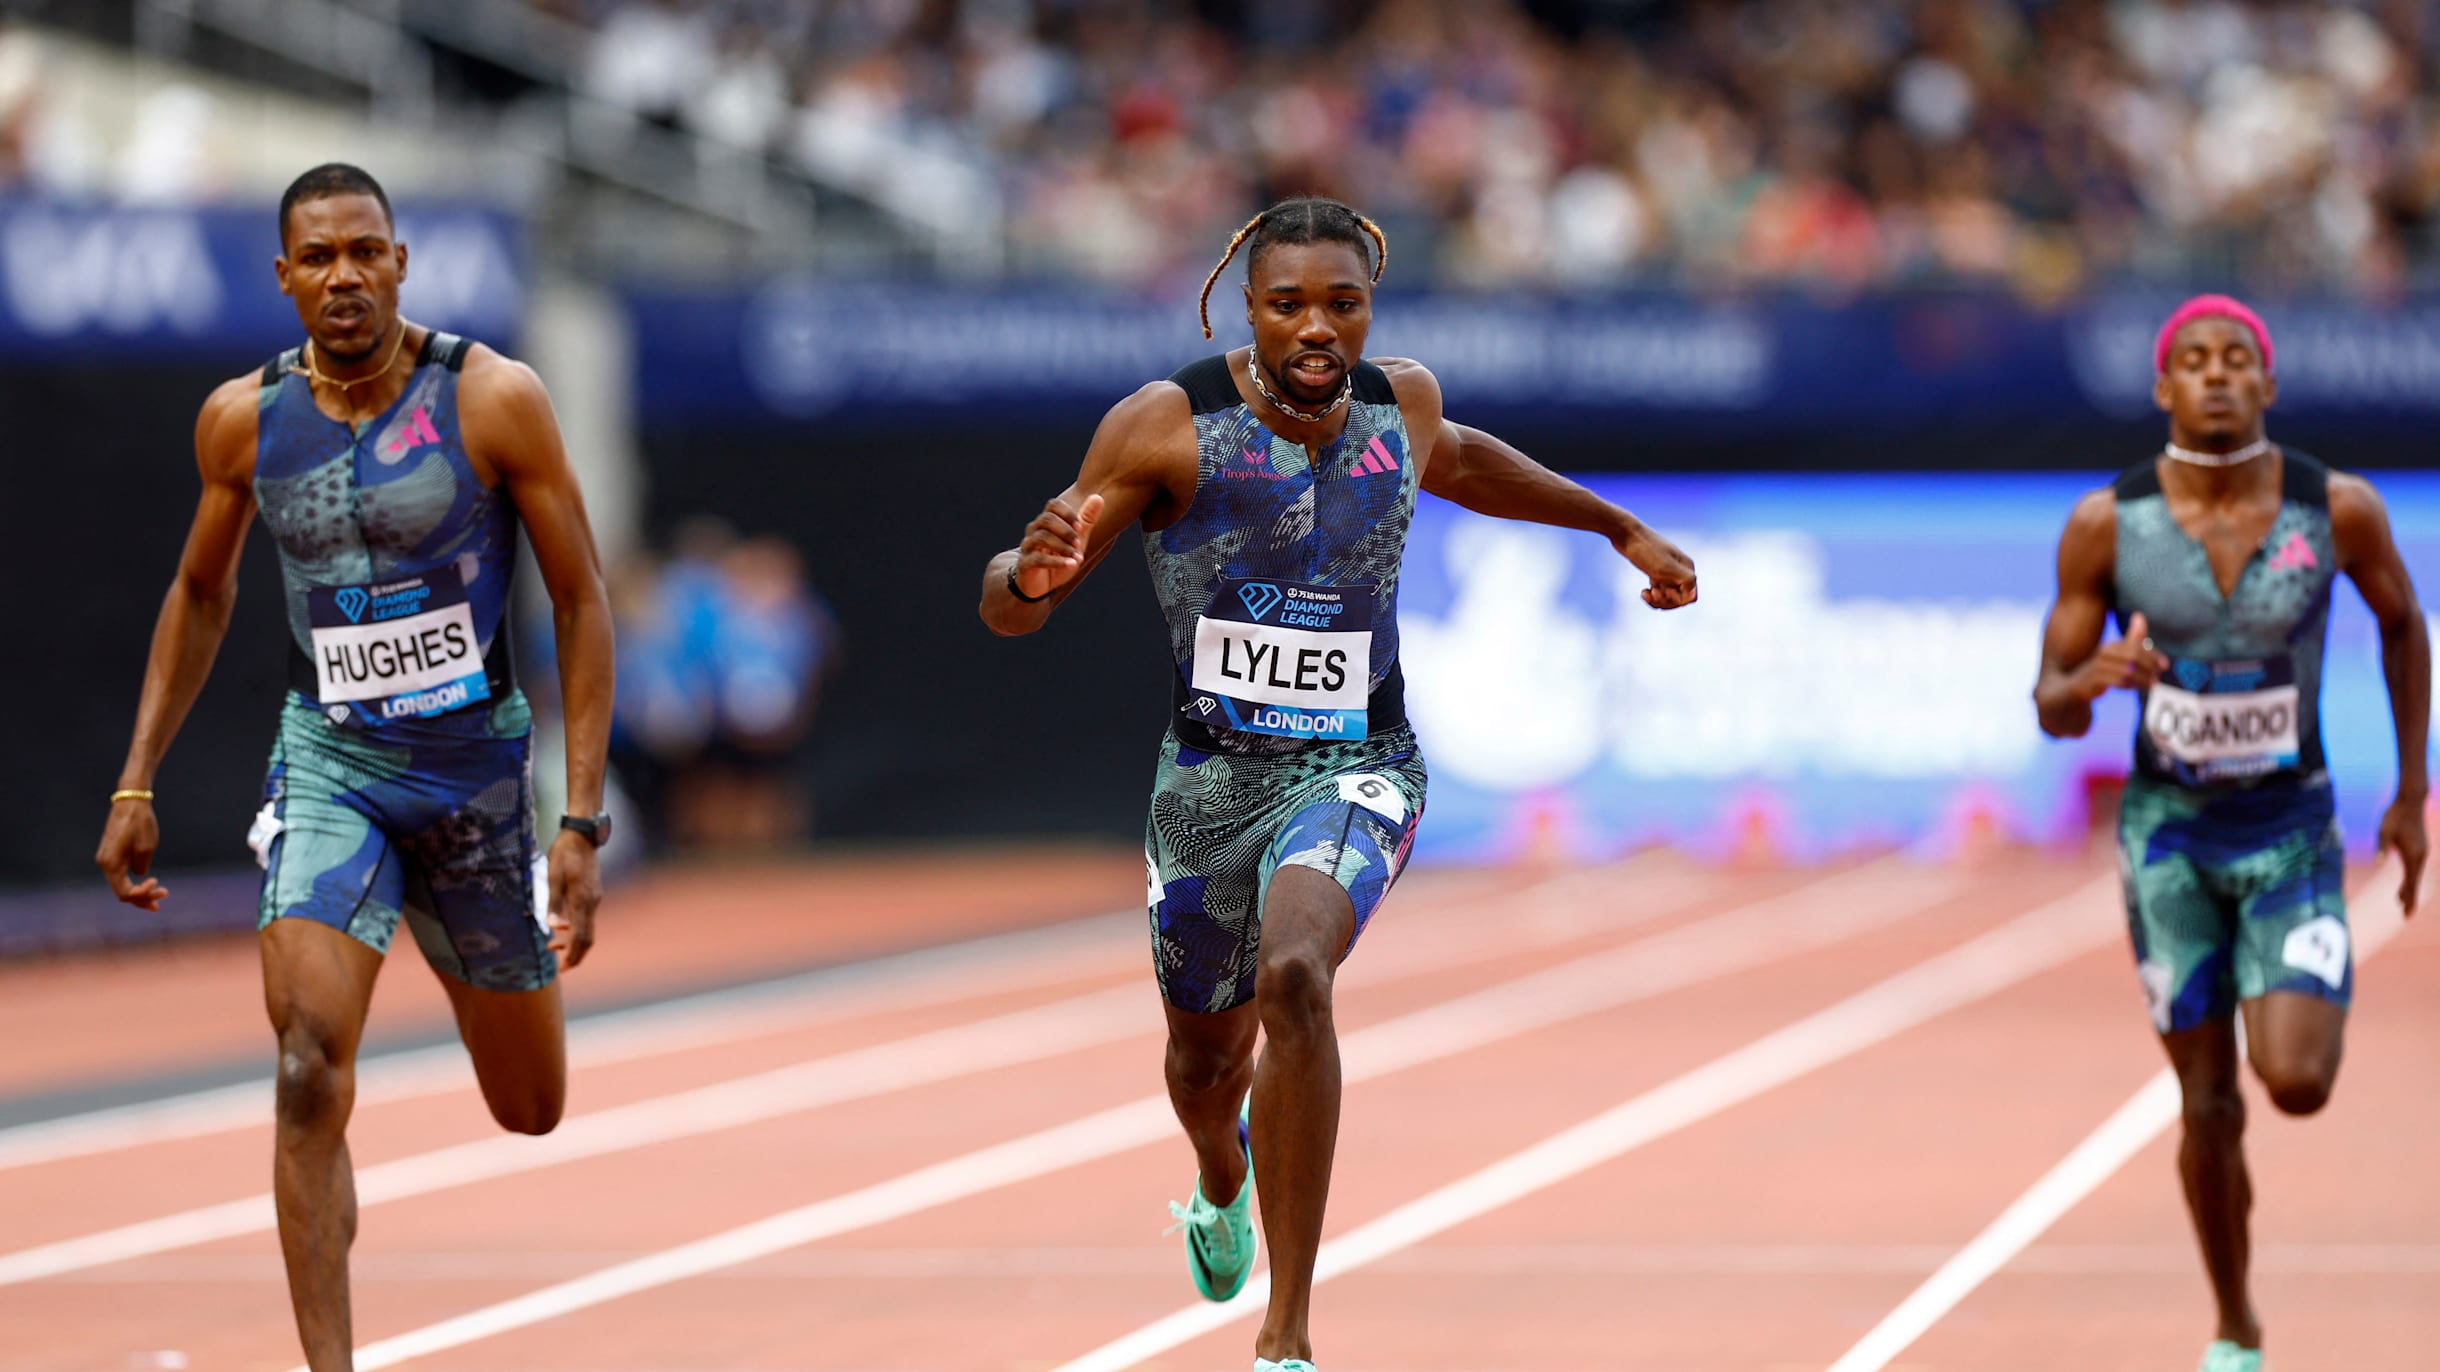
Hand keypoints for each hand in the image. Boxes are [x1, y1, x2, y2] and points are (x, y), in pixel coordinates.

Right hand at [95, 798, 165, 910]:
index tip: (157, 882)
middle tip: (163, 898)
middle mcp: (105, 864)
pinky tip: (147, 886)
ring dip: (139, 893)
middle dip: (142, 898)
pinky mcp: (111, 855)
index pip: (123, 893)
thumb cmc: (140, 823)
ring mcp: (106, 859)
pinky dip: (134, 882)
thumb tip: (139, 876)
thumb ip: (141, 866)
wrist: (130, 802)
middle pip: (121, 892)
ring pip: (120, 885)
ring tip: (158, 898)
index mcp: (111, 864)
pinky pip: (121, 875)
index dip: (142, 895)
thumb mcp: (146, 847)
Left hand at [545, 828, 602, 968]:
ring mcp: (594, 898)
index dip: (572, 954)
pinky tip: (563, 929)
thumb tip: (554, 927)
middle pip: (588, 938)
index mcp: (582, 900)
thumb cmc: (565, 854)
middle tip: (562, 968)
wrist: (582, 836)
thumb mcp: (553, 876)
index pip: (580, 936)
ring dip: (574, 943)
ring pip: (588, 929)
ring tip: (553, 947)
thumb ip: (554, 902)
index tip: (563, 969)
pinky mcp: (593, 894)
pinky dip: (577, 930)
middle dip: (576, 955)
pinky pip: (587, 919)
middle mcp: (592, 902)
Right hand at [1012, 493, 1103, 600]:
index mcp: (1046, 522)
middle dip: (1066, 531)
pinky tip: (1071, 565)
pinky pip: (1037, 559)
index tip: (1080, 526)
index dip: (1068, 513)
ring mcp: (1028, 547)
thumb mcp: (1077, 539)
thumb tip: (1098, 497)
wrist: (1040, 582)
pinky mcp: (1025, 564)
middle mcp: (1034, 531)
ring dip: (1063, 547)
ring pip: (1041, 537)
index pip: (1053, 505)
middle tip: (1079, 543)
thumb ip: (1086, 520)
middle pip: (1046, 519)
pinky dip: (1056, 562)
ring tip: (1077, 557)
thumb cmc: (1059, 556)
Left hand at [1613, 523, 1696, 609]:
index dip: (1678, 600)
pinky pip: (1659, 591)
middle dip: (1665, 601)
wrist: (1626, 535)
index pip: (1690, 596)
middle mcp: (1679, 570)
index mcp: (1686, 568)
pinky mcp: (1655, 572)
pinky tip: (1643, 592)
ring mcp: (1667, 571)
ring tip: (1646, 593)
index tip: (1664, 590)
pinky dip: (1652, 596)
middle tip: (1652, 593)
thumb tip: (1694, 597)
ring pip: (1668, 596)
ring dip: (1658, 600)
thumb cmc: (1646, 550)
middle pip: (1679, 598)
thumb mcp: (1666, 567)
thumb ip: (1684, 580)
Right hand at [2075, 611, 2169, 698]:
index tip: (2165, 665)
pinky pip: (2117, 682)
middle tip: (2158, 677)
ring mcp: (2097, 667)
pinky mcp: (2094, 681)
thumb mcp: (2116, 652)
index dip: (2153, 655)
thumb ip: (2131, 637)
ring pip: (2127, 671)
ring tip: (2151, 685)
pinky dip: (2129, 685)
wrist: (2076, 687)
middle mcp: (2103, 653)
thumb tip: (2140, 616)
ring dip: (2143, 679)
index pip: (2137, 646)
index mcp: (2111, 645)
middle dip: (2149, 667)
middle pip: (2133, 657)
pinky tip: (2134, 688)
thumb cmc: (2101, 669)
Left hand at [2379, 791, 2427, 916]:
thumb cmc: (2394, 815)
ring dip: (2409, 888)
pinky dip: (2410, 877)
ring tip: (2401, 902)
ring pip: (2415, 874)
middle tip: (2406, 916)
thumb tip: (2377, 863)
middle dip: (2410, 898)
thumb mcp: (2383, 831)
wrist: (2411, 800)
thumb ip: (2381, 848)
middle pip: (2415, 881)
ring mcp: (2422, 851)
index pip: (2411, 882)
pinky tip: (2405, 882)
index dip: (2409, 898)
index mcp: (2413, 855)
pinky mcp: (2420, 846)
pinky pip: (2415, 867)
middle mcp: (2420, 855)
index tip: (2407, 913)